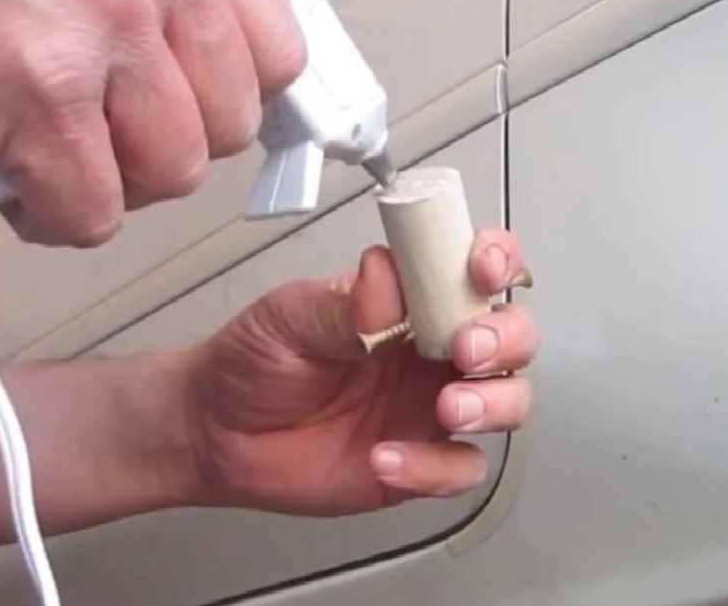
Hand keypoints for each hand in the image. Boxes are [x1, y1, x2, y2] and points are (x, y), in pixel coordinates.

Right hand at [0, 0, 304, 244]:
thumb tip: (198, 76)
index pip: (276, 50)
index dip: (238, 98)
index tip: (210, 117)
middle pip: (227, 123)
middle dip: (165, 145)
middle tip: (108, 134)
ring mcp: (99, 30)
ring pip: (170, 174)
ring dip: (112, 182)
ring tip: (56, 155)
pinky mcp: (34, 97)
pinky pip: (94, 211)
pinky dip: (54, 218)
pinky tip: (17, 187)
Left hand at [186, 228, 537, 514]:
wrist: (216, 432)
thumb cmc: (253, 360)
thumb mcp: (287, 318)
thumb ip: (339, 304)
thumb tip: (385, 275)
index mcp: (407, 301)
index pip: (472, 267)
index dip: (494, 260)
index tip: (480, 269)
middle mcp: (431, 350)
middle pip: (511, 334)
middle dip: (506, 338)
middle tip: (466, 349)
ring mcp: (429, 406)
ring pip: (507, 400)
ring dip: (494, 402)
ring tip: (446, 409)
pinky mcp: (420, 462)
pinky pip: (458, 468)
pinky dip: (435, 467)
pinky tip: (386, 459)